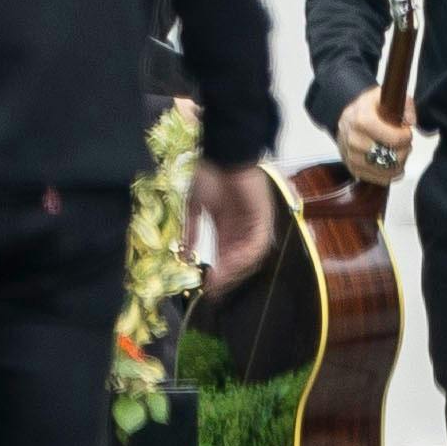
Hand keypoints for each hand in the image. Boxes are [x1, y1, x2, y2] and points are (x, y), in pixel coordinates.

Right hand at [192, 162, 274, 293]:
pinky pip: (257, 244)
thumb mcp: (195, 207)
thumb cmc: (210, 176)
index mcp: (227, 227)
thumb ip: (191, 231)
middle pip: (238, 261)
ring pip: (248, 256)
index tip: (205, 287)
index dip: (217, 273)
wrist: (223, 155)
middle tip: (212, 290)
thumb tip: (183, 254)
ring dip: (234, 269)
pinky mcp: (263, 218)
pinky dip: (244, 255)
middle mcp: (242, 229)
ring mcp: (254, 224)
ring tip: (218, 279)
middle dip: (226, 277)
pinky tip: (229, 263)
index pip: (225, 257)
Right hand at [338, 86, 416, 185]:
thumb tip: (410, 121)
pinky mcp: (352, 167)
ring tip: (400, 154)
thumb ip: (404, 104)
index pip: (386, 135)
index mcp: (360, 118)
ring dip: (397, 164)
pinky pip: (375, 179)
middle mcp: (352, 138)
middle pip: (384, 155)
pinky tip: (394, 167)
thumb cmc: (370, 108)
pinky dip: (389, 175)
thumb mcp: (386, 95)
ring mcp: (350, 155)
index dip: (402, 137)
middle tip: (406, 145)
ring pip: (381, 169)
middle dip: (402, 151)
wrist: (348, 118)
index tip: (407, 133)